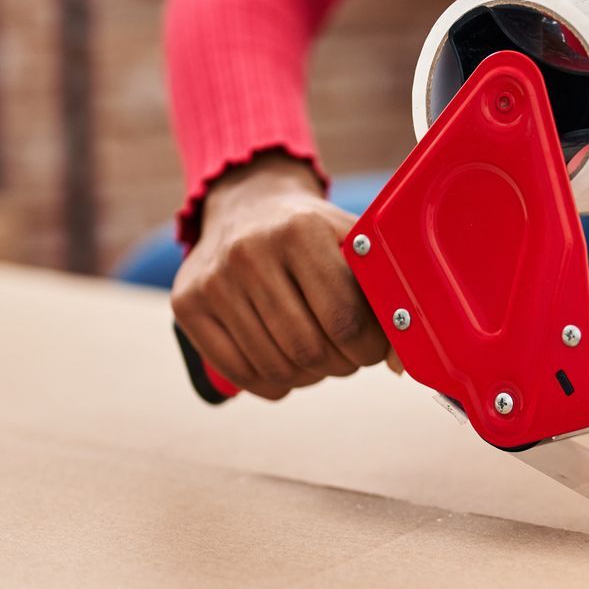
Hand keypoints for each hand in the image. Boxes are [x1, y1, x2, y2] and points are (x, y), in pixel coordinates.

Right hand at [170, 153, 389, 399]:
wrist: (246, 204)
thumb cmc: (312, 233)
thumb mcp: (353, 242)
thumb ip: (384, 294)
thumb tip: (401, 362)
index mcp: (299, 231)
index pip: (345, 321)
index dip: (370, 349)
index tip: (374, 346)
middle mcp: (249, 252)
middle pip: (310, 350)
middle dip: (342, 364)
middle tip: (348, 354)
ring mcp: (213, 280)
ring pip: (277, 367)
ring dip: (311, 375)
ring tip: (320, 355)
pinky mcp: (187, 304)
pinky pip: (240, 372)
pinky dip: (275, 383)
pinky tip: (288, 366)